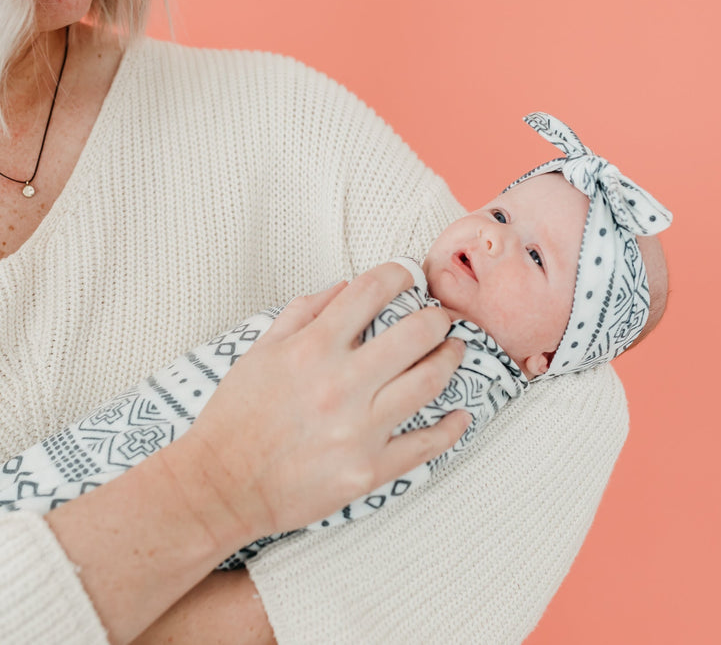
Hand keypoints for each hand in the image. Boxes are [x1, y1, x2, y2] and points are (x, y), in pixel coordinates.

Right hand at [162, 262, 468, 551]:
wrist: (221, 486)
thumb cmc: (236, 416)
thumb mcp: (259, 352)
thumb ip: (302, 313)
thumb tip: (345, 286)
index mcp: (312, 348)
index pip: (370, 291)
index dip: (398, 274)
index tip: (408, 276)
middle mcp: (341, 383)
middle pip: (415, 333)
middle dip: (438, 318)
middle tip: (442, 318)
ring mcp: (359, 429)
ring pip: (429, 382)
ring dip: (450, 360)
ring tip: (454, 351)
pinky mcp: (369, 470)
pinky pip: (425, 444)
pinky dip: (451, 428)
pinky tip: (461, 415)